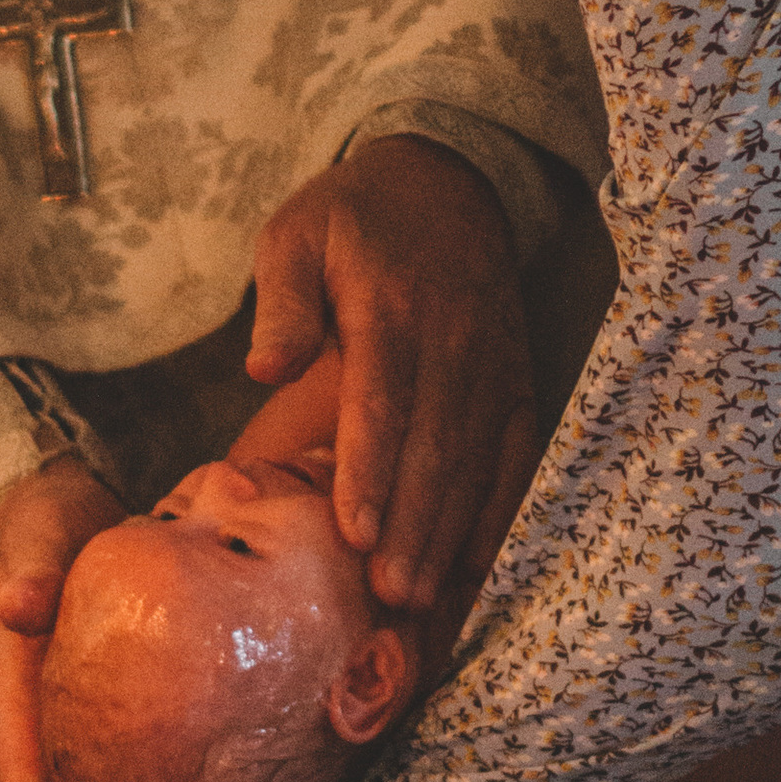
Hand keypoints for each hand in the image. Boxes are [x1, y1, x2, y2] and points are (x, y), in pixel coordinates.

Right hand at [0, 456, 229, 781]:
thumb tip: (19, 605)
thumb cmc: (50, 523)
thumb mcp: (35, 531)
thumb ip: (26, 566)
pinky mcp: (152, 716)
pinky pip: (174, 778)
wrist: (86, 510)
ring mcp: (107, 728)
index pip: (27, 780)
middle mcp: (62, 726)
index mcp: (23, 695)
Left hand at [247, 135, 537, 608]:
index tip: (355, 535)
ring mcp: (493, 366)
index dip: (372, 472)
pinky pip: (516, 456)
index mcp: (392, 308)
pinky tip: (479, 567)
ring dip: (451, 535)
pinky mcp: (517, 382)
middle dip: (413, 528)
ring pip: (476, 463)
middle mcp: (453, 343)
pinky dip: (500, 513)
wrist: (447, 180)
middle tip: (391, 597)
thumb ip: (282, 301)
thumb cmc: (353, 218)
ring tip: (422, 601)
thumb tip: (264, 368)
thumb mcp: (296, 233)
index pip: (383, 402)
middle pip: (434, 449)